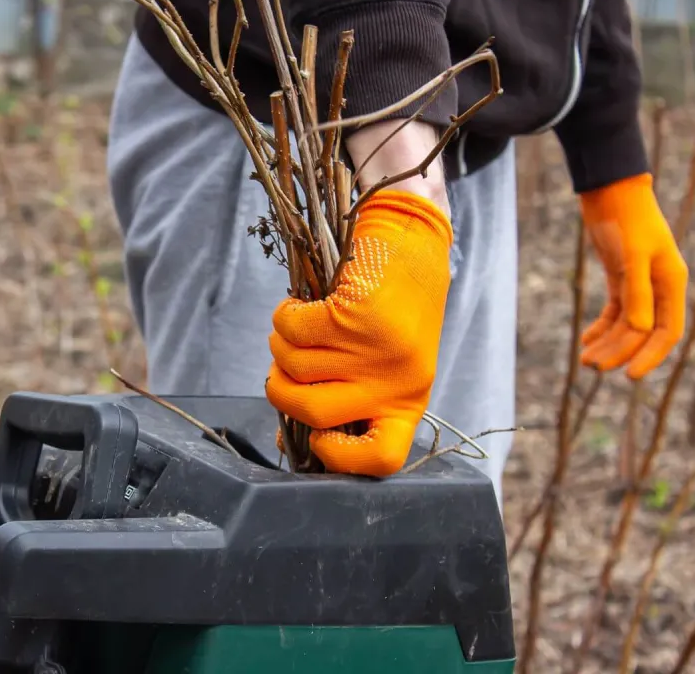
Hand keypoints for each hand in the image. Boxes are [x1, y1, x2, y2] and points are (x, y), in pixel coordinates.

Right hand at [264, 190, 452, 476]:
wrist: (413, 236)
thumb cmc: (393, 304)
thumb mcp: (386, 362)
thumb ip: (351, 398)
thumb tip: (292, 442)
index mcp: (409, 401)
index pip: (381, 459)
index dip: (339, 458)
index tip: (318, 438)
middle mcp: (396, 381)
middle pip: (312, 414)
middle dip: (280, 389)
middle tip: (283, 367)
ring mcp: (376, 349)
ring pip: (293, 365)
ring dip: (281, 343)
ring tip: (300, 324)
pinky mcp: (355, 314)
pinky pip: (292, 329)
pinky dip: (285, 315)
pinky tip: (300, 304)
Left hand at [579, 173, 687, 378]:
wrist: (609, 189)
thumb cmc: (625, 217)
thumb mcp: (632, 254)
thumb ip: (637, 291)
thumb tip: (639, 330)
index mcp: (671, 282)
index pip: (667, 331)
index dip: (652, 356)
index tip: (629, 376)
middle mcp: (660, 286)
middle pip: (644, 333)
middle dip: (620, 352)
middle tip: (593, 368)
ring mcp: (640, 281)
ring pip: (627, 324)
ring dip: (607, 343)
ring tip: (584, 360)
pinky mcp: (620, 275)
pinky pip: (615, 310)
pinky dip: (601, 327)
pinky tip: (586, 340)